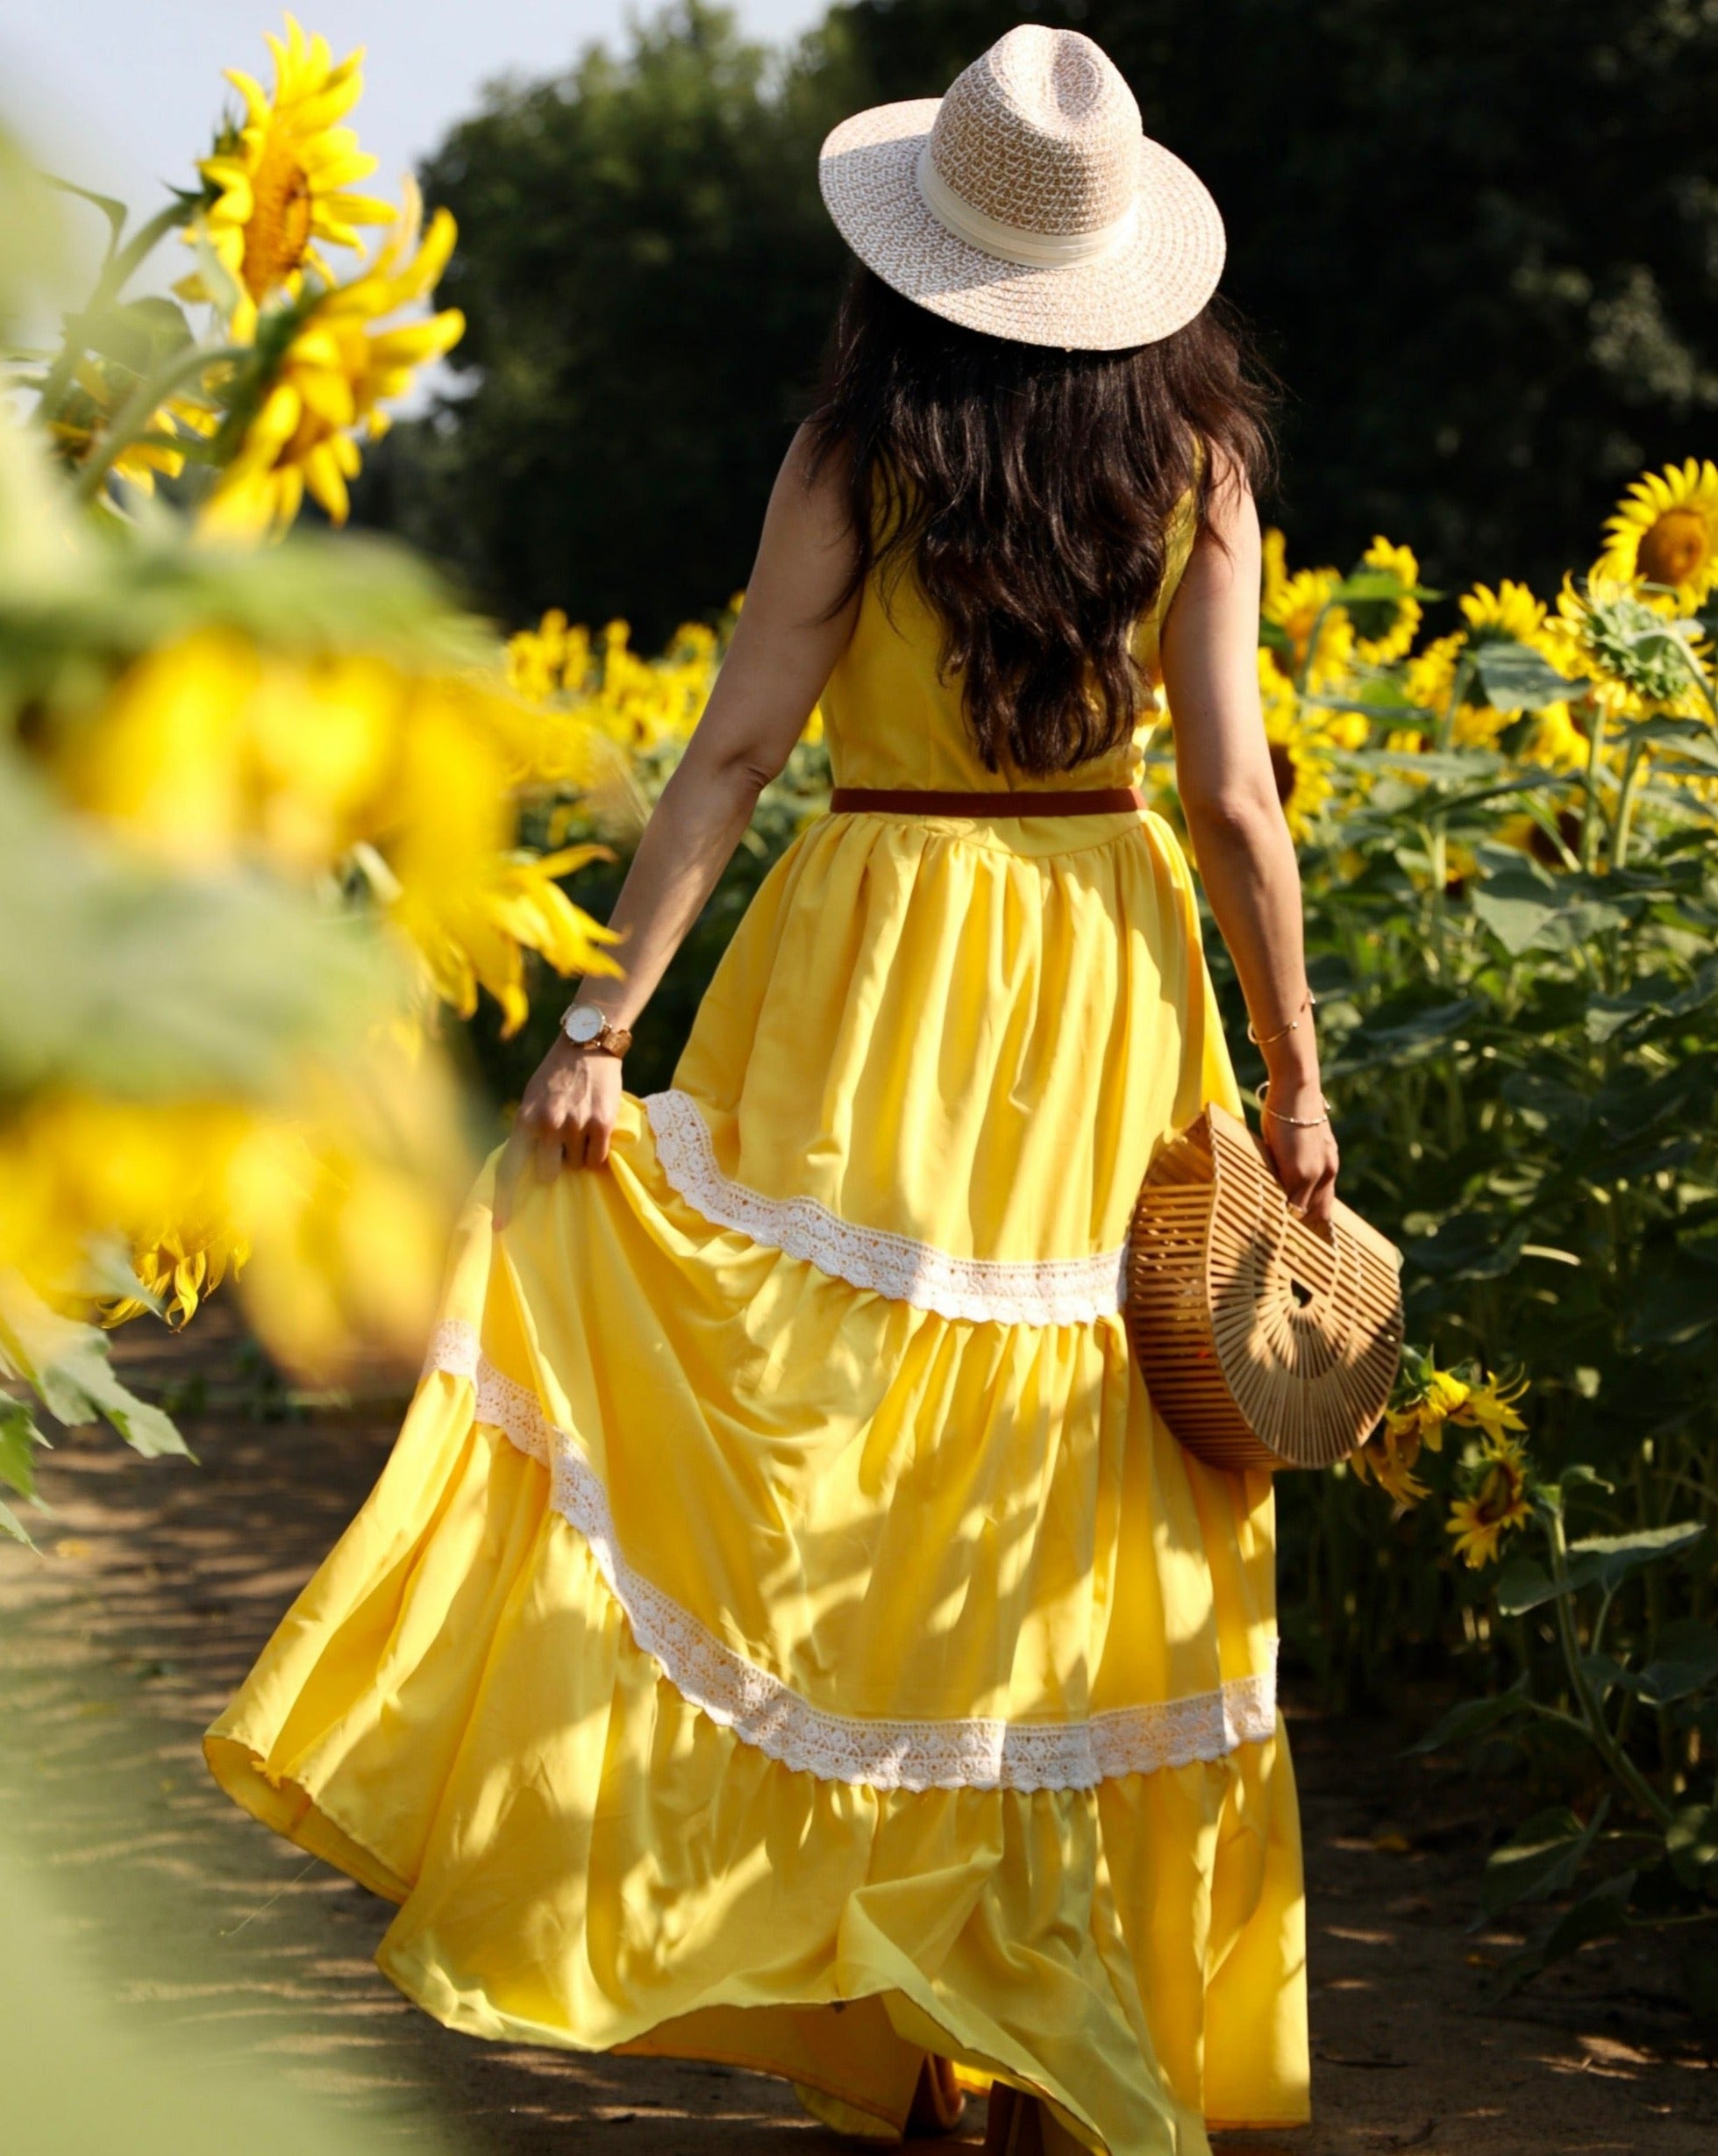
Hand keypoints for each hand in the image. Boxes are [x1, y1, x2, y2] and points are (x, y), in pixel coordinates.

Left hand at [494, 1038, 623, 1228]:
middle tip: (561, 1146)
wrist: (586, 1043)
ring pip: (577, 1166)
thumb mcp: (532, 1099)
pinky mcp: (601, 1124)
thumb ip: (528, 1129)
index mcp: (524, 1120)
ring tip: (581, 1124)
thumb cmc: (556, 1075)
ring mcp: (575, 1125)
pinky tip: (596, 1130)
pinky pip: (597, 1159)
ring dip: (579, 1153)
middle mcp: (547, 1124)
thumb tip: (527, 1165)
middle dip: (554, 1166)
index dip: (503, 1200)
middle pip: (547, 1174)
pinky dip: (597, 1152)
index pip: (508, 1168)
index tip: (500, 1227)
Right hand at [1258, 1078, 1339, 1224]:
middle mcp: (1326, 1173)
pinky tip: (1268, 1214)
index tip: (1298, 1230)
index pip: (1323, 1204)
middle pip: (1318, 1213)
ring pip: (1302, 1210)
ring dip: (1288, 1219)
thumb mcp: (1300, 1140)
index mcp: (1328, 1165)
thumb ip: (1297, 1160)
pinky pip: (1290, 1202)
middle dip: (1303, 1226)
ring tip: (1273, 1228)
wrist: (1296, 1091)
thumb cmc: (1291, 1110)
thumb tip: (1280, 1177)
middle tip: (1287, 1238)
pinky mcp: (1299, 1173)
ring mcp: (1314, 1175)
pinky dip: (1280, 1210)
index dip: (1311, 1219)